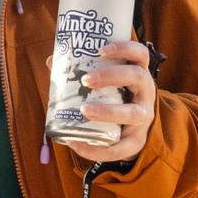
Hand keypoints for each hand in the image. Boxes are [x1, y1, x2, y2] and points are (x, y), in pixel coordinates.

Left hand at [61, 41, 155, 163]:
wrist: (129, 130)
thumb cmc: (113, 97)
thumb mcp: (103, 83)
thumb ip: (80, 71)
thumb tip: (52, 61)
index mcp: (136, 73)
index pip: (139, 54)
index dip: (124, 48)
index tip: (101, 50)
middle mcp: (145, 92)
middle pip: (137, 77)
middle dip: (111, 76)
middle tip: (86, 80)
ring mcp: (143, 116)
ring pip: (133, 113)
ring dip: (108, 111)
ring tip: (84, 110)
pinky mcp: (136, 140)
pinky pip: (121, 147)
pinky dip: (98, 148)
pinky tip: (77, 144)